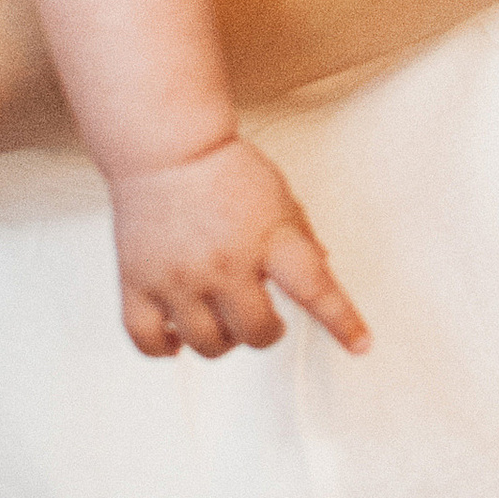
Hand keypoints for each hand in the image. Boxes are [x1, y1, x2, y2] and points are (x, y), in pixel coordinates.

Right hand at [108, 133, 370, 362]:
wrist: (166, 149)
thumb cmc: (225, 169)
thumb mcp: (280, 197)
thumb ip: (301, 239)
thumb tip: (323, 274)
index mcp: (269, 239)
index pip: (315, 289)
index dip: (342, 322)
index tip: (360, 345)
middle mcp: (225, 263)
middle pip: (257, 333)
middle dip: (267, 331)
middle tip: (262, 315)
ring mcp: (179, 278)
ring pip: (209, 345)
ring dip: (223, 341)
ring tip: (221, 317)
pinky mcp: (138, 284)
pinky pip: (149, 342)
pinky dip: (166, 348)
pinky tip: (179, 335)